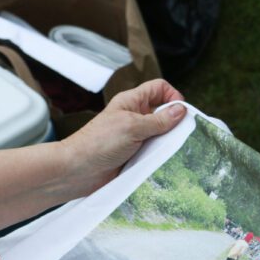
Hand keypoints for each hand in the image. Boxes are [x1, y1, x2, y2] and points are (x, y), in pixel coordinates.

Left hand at [58, 79, 187, 194]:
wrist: (77, 171)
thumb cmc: (98, 143)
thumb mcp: (132, 127)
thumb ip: (158, 120)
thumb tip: (181, 110)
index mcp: (131, 102)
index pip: (158, 89)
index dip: (172, 95)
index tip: (181, 111)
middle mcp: (134, 117)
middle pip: (163, 113)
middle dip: (174, 122)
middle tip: (181, 134)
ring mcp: (135, 137)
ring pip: (160, 135)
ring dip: (167, 142)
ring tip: (172, 151)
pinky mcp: (134, 156)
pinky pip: (153, 153)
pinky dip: (160, 157)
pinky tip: (164, 163)